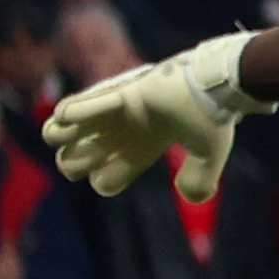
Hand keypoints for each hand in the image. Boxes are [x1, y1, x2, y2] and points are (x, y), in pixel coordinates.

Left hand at [44, 31, 266, 198]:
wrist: (218, 82)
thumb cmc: (213, 115)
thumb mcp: (209, 154)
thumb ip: (201, 178)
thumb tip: (189, 196)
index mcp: (141, 148)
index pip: (105, 177)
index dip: (104, 180)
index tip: (114, 174)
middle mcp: (123, 132)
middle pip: (73, 159)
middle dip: (72, 163)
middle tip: (88, 155)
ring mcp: (115, 113)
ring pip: (60, 131)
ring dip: (60, 136)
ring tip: (71, 131)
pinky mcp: (115, 93)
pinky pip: (78, 107)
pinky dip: (72, 112)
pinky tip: (69, 114)